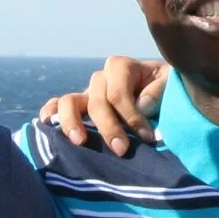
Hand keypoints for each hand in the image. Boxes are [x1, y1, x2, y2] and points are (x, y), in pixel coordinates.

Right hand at [38, 56, 166, 155]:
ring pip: (69, 102)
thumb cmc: (167, 86)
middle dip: (108, 127)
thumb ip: (159, 90)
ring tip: (80, 142)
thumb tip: (142, 106)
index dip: (131, 117)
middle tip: (122, 150)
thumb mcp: (171, 82)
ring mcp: (88, 92)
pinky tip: (47, 124)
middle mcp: (101, 77)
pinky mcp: (81, 105)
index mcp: (121, 67)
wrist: (163, 89)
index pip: (118, 93)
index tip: (147, 138)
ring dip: (72, 122)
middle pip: (97, 102)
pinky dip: (50, 112)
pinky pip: (58, 105)